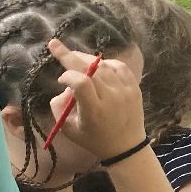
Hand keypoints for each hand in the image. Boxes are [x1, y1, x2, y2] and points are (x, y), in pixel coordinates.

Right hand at [44, 39, 145, 159]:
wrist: (127, 146)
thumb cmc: (94, 139)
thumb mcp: (69, 129)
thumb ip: (59, 107)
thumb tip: (65, 86)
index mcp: (94, 110)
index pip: (81, 82)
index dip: (68, 75)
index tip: (60, 80)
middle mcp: (112, 97)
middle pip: (91, 69)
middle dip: (70, 55)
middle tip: (56, 45)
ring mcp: (126, 91)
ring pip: (104, 66)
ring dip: (87, 58)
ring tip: (74, 57)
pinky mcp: (135, 88)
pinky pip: (120, 67)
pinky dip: (106, 63)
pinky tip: (97, 65)